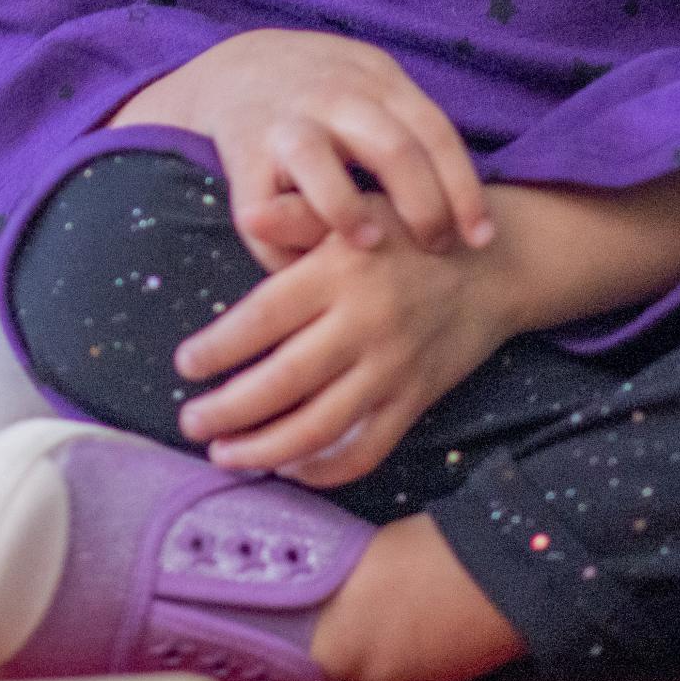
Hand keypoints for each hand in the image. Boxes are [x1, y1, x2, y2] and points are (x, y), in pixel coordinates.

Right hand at [115, 31, 492, 262]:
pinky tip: (305, 264)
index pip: (434, 134)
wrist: (235, 68)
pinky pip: (261, 207)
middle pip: (391, 149)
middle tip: (437, 249)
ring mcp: (283, 123)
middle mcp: (332, 97)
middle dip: (423, 207)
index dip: (464, 190)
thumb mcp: (373, 86)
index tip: (482, 239)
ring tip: (370, 245)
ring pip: (316, 163)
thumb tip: (469, 203)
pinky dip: (283, 244)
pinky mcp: (241, 155)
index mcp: (376, 82)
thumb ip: (410, 128)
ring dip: (346, 210)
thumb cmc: (325, 94)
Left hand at [168, 222, 514, 481]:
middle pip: (284, 381)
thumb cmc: (406, 235)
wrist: (496, 267)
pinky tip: (289, 468)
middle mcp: (365, 325)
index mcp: (338, 273)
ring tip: (224, 454)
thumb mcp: (356, 211)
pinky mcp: (416, 400)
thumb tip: (249, 213)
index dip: (218, 348)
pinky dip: (327, 469)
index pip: (263, 319)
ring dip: (266, 449)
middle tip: (189, 422)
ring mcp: (393, 368)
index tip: (183, 365)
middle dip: (229, 409)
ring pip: (321, 426)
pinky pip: (368, 450)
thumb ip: (299, 214)